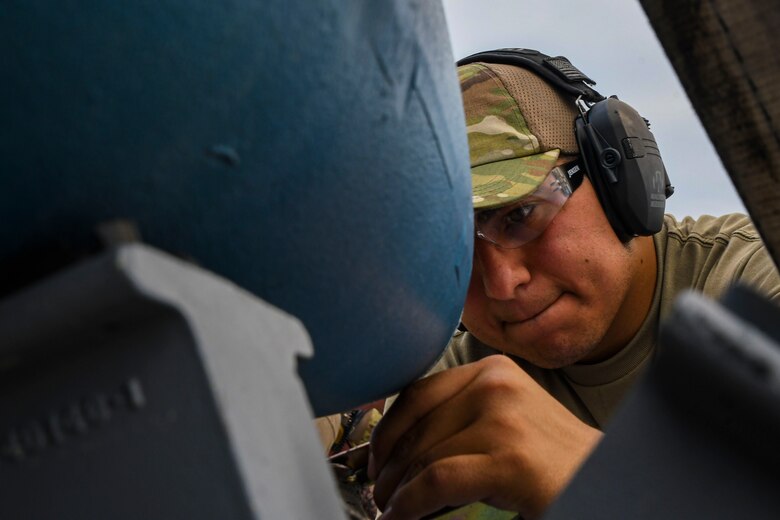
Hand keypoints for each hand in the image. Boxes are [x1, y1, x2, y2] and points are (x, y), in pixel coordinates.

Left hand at [368, 355, 601, 519]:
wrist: (602, 481)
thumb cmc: (550, 459)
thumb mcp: (504, 420)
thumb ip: (460, 415)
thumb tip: (396, 440)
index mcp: (492, 371)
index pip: (419, 393)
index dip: (386, 429)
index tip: (375, 456)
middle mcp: (494, 385)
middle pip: (416, 426)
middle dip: (387, 466)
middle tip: (378, 492)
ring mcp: (502, 419)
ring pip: (422, 457)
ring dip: (395, 491)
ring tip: (390, 510)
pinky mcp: (508, 459)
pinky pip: (435, 482)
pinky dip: (408, 505)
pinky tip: (400, 518)